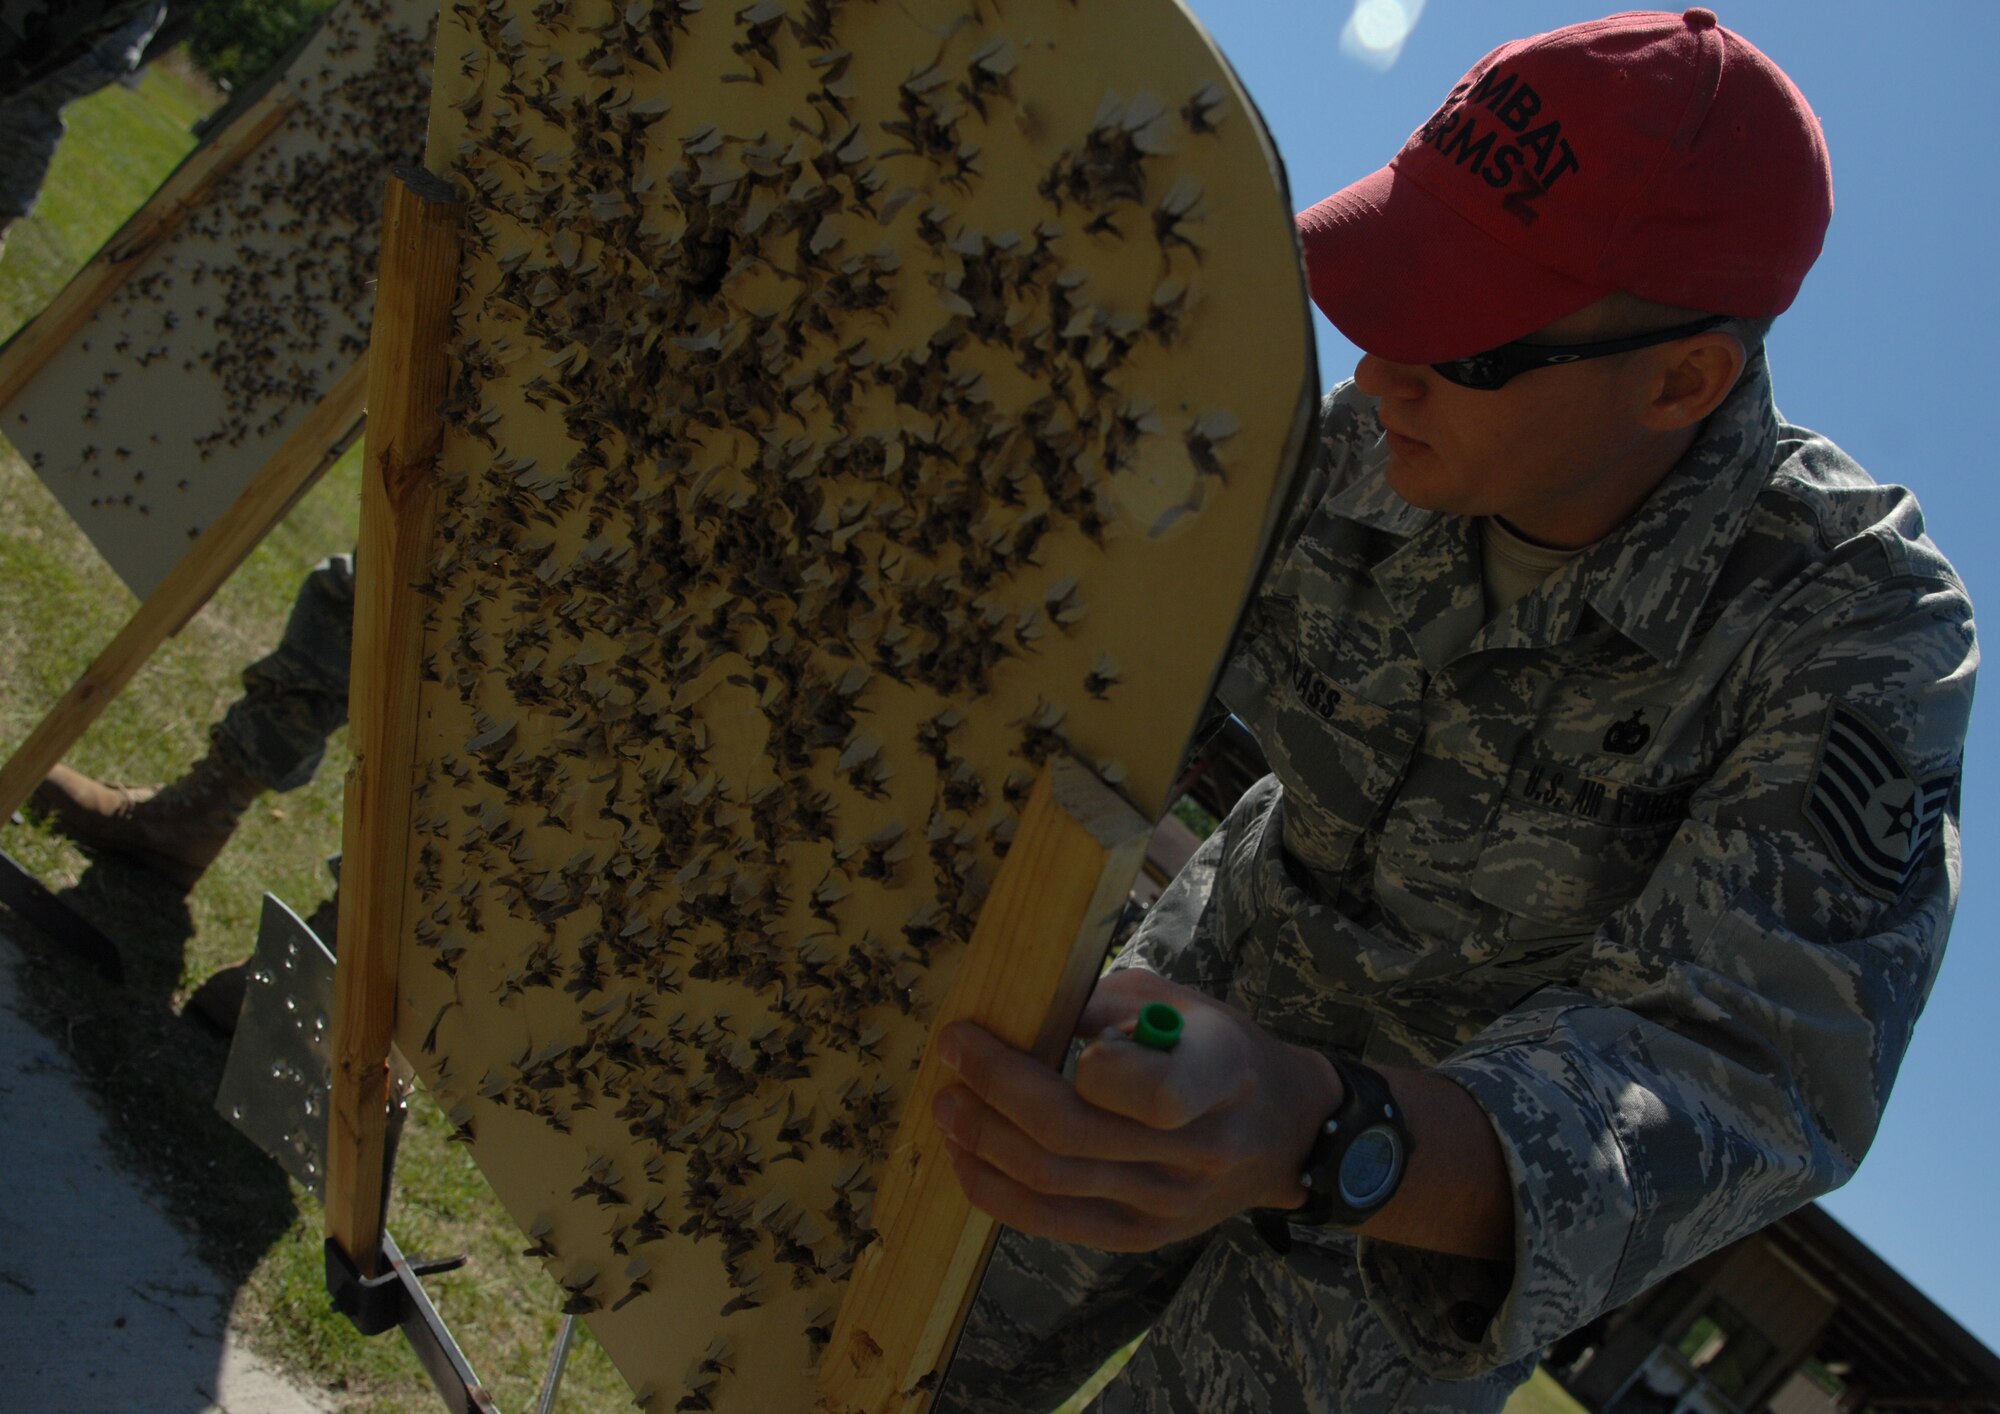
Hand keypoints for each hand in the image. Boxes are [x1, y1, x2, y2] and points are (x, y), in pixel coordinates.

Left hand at [931, 968, 1342, 1250]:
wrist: (1284, 1131)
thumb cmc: (1219, 1050)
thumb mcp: (1181, 1003)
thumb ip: (1106, 1006)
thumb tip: (1019, 1007)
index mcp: (1220, 1076)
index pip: (1152, 1094)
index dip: (1089, 1070)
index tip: (1026, 1030)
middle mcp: (1200, 1149)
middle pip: (1073, 1135)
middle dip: (994, 1090)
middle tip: (954, 1052)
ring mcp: (1169, 1204)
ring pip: (1052, 1182)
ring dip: (982, 1140)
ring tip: (946, 1104)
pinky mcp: (1142, 1237)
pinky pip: (1052, 1223)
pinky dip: (997, 1191)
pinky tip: (965, 1157)